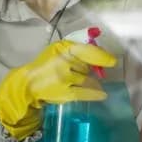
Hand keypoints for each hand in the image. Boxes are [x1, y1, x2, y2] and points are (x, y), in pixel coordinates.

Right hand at [0, 40, 116, 139]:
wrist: (29, 83)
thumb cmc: (46, 64)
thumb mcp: (58, 49)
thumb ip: (77, 47)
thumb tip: (101, 53)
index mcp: (62, 48)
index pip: (87, 51)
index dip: (101, 56)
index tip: (112, 61)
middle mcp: (64, 62)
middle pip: (87, 66)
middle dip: (88, 69)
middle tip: (79, 71)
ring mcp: (64, 78)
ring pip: (87, 79)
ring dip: (87, 80)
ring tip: (75, 81)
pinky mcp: (65, 93)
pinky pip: (86, 92)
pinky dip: (95, 93)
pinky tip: (102, 94)